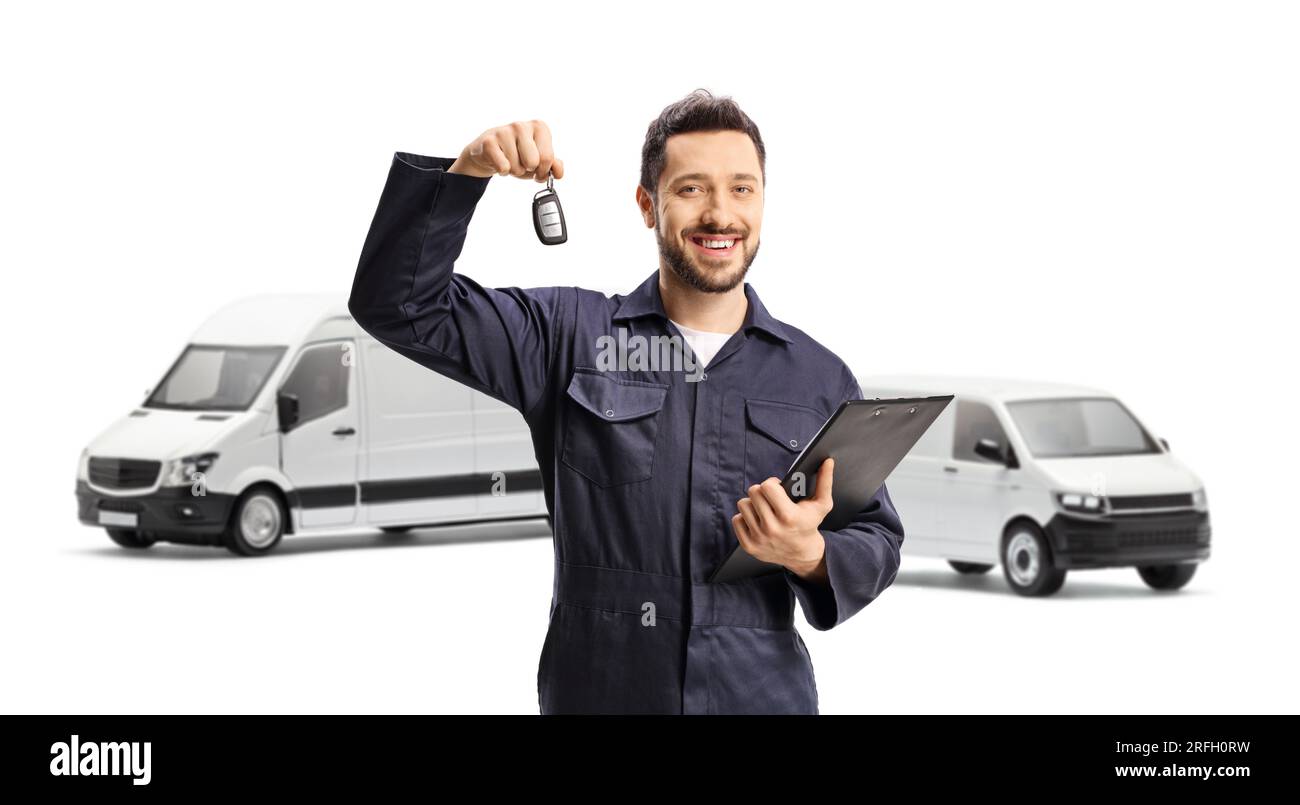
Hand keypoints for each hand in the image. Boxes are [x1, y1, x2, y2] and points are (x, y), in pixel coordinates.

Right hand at [448, 119, 564, 181]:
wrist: (488, 151)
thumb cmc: (517, 154)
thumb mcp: (539, 160)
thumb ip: (553, 165)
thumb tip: (558, 172)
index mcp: (539, 127)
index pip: (548, 158)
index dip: (543, 171)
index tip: (537, 169)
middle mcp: (522, 125)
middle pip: (533, 162)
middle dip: (527, 170)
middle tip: (521, 163)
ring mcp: (504, 131)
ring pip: (517, 167)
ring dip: (513, 171)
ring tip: (508, 160)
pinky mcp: (489, 142)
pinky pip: (503, 167)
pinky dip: (502, 171)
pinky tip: (499, 161)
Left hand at [731, 457, 834, 578]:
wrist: (802, 554)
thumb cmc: (810, 525)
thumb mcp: (821, 504)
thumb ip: (825, 481)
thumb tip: (828, 461)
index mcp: (789, 516)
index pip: (767, 486)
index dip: (772, 483)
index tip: (777, 488)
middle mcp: (772, 528)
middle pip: (753, 492)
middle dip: (762, 492)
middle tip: (770, 498)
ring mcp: (759, 538)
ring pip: (743, 504)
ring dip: (752, 504)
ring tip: (764, 509)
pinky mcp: (749, 545)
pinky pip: (736, 519)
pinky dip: (745, 518)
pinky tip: (757, 520)